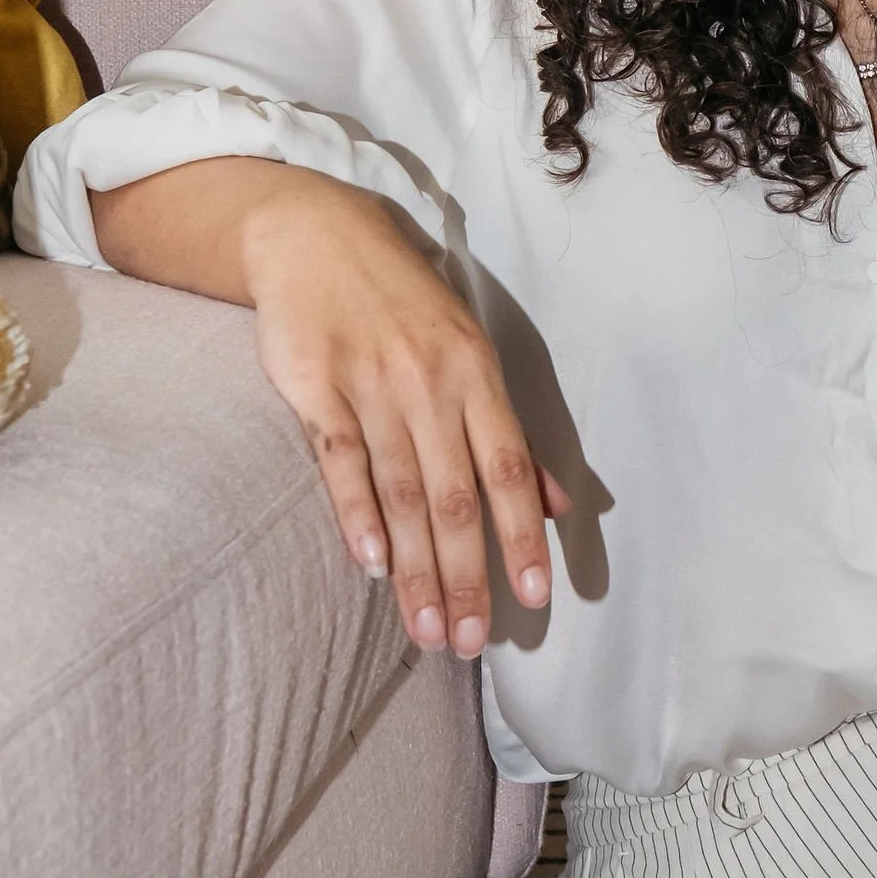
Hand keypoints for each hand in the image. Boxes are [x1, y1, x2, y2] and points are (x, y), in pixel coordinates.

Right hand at [239, 172, 567, 656]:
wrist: (318, 237)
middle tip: (471, 640)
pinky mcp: (315, 386)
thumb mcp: (469, 354)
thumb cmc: (403, 305)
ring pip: (402, 491)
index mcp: (476, 376)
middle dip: (467, 574)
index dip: (523, 534)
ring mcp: (372, 384)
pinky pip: (341, 459)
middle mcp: (430, 384)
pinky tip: (372, 564)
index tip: (537, 596)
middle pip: (455, 495)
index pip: (508, 469)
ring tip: (426, 628)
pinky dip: (357, 514)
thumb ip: (509, 435)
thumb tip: (560, 505)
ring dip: (417, 566)